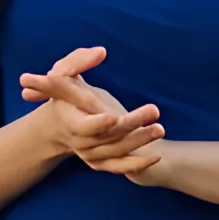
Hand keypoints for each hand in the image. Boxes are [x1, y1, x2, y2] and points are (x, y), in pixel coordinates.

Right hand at [20, 47, 163, 175]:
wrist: (59, 125)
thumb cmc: (65, 93)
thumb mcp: (63, 73)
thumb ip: (78, 61)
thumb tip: (101, 52)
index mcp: (69, 121)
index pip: (84, 126)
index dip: (98, 123)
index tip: (115, 117)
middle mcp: (80, 142)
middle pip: (108, 137)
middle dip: (131, 124)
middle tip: (154, 111)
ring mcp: (91, 156)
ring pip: (117, 152)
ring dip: (140, 141)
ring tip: (159, 128)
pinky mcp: (102, 163)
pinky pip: (121, 167)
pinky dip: (138, 163)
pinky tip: (157, 155)